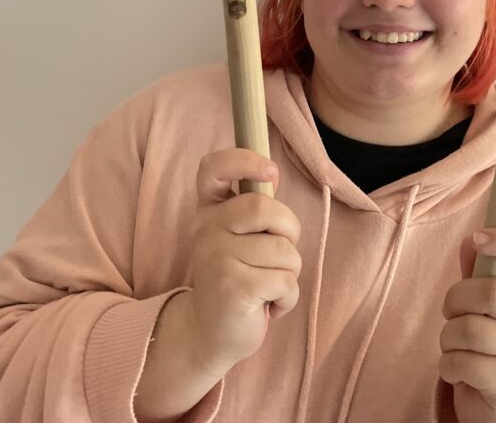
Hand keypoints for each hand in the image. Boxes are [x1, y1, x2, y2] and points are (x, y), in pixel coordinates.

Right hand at [186, 149, 301, 376]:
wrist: (210, 334)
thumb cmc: (238, 278)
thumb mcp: (240, 238)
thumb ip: (254, 209)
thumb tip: (272, 175)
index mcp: (210, 211)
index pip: (213, 169)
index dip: (244, 160)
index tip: (271, 172)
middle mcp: (206, 229)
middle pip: (264, 208)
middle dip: (289, 231)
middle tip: (279, 255)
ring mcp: (216, 258)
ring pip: (283, 251)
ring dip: (289, 273)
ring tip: (267, 286)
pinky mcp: (232, 288)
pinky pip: (285, 282)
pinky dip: (288, 298)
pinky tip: (268, 306)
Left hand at [438, 228, 495, 422]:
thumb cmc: (490, 346)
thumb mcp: (486, 306)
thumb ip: (478, 273)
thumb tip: (469, 241)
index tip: (478, 237)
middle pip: (493, 293)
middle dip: (456, 299)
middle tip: (451, 312)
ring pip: (471, 329)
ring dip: (448, 337)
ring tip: (455, 347)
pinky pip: (464, 363)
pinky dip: (448, 366)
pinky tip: (457, 372)